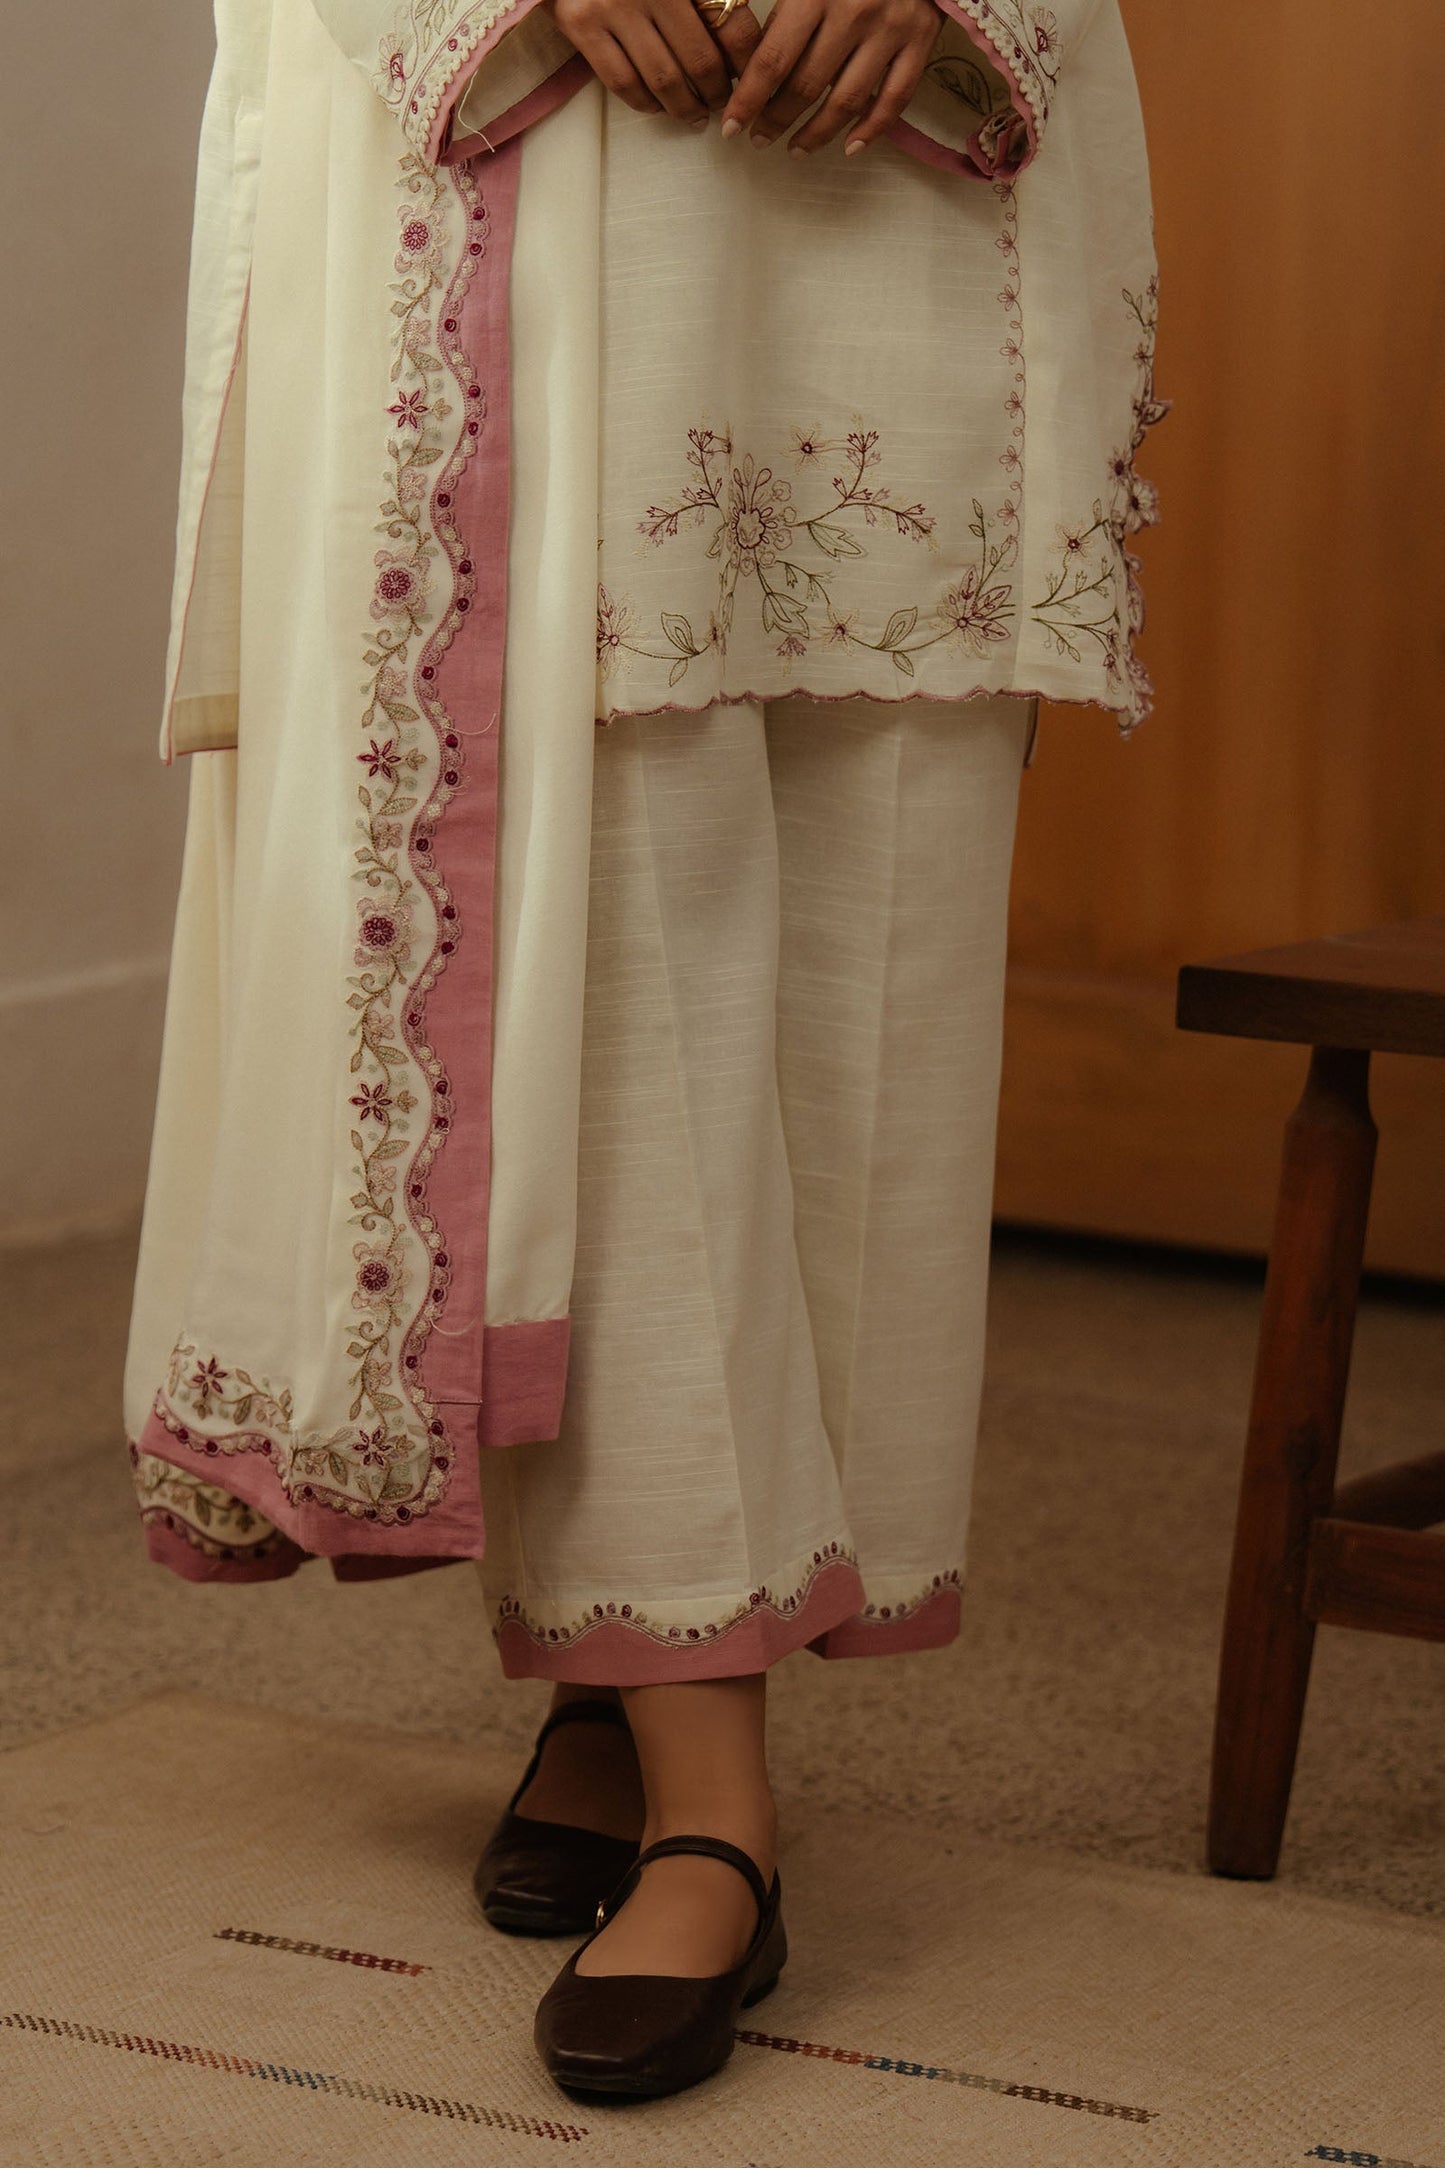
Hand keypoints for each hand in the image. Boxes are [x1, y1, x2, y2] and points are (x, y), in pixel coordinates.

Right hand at [548, 0, 763, 121]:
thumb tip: (738, 46)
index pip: (734, 28)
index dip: (749, 64)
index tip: (753, 81)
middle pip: (701, 61)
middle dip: (718, 93)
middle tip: (724, 104)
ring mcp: (613, 6)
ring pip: (663, 79)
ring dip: (685, 107)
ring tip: (695, 115)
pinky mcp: (581, 24)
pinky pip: (622, 81)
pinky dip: (645, 103)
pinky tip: (657, 107)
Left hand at [721, 0, 938, 155]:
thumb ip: (779, 10)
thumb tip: (749, 64)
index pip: (773, 60)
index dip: (748, 100)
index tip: (731, 126)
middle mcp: (853, 14)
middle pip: (806, 86)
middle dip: (776, 120)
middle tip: (760, 138)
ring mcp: (889, 30)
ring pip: (847, 101)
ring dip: (817, 134)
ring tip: (796, 149)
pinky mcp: (920, 39)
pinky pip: (896, 98)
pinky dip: (873, 129)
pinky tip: (850, 147)